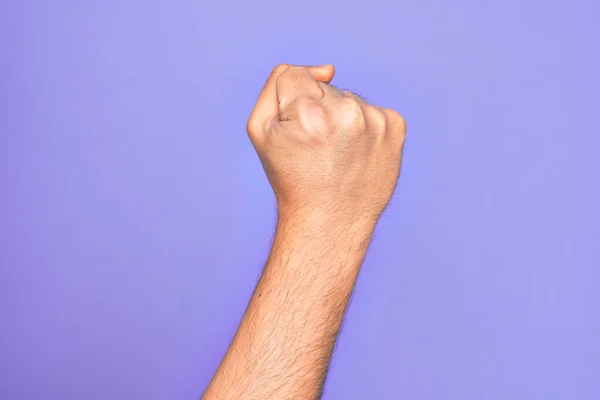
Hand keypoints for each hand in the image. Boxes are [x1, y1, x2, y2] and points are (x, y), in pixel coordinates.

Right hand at [247, 64, 405, 225]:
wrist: (329, 221)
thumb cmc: (291, 177)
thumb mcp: (261, 129)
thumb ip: (278, 81)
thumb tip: (328, 70)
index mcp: (307, 112)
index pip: (293, 76)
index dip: (290, 106)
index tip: (296, 137)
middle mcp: (345, 112)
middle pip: (324, 88)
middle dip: (317, 112)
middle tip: (316, 152)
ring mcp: (374, 120)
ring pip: (349, 99)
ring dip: (342, 120)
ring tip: (337, 156)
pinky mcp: (395, 128)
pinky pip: (372, 111)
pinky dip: (365, 128)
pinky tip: (356, 155)